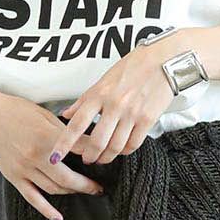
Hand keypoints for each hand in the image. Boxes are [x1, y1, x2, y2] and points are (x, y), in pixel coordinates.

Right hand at [0, 88, 104, 219]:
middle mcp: (36, 156)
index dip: (96, 157)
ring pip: (54, 189)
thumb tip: (89, 140)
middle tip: (99, 187)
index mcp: (47, 137)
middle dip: (87, 185)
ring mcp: (24, 169)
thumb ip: (65, 132)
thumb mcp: (45, 115)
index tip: (107, 161)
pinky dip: (47, 210)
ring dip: (71, 192)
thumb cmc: (14, 110)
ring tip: (82, 190)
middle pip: (69, 179)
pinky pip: (33, 198)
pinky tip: (59, 218)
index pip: (80, 151)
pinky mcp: (13, 177)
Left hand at [51, 32, 188, 165]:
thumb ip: (84, 100)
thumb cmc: (133, 67)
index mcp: (99, 94)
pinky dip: (125, 151)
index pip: (76, 124)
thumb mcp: (104, 79)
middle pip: (96, 142)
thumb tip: (66, 114)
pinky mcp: (148, 119)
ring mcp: (132, 113)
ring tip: (103, 158)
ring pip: (115, 147)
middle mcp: (114, 105)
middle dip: (89, 156)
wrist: (164, 60)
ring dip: (106, 157)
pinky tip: (122, 150)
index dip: (64, 144)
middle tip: (87, 159)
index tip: (55, 157)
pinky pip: (133, 143)